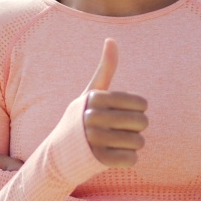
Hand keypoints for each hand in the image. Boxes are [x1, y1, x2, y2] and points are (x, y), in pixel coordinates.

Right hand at [82, 38, 148, 167]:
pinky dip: (127, 159)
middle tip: (120, 131)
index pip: (141, 102)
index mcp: (95, 97)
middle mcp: (92, 116)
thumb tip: (111, 39)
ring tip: (115, 144)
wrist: (58, 155)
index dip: (138, 110)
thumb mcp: (90, 94)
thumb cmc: (80, 120)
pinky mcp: (97, 160)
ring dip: (132, 145)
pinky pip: (131, 159)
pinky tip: (114, 156)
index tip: (123, 113)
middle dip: (137, 129)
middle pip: (142, 122)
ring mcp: (94, 139)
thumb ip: (105, 69)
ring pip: (138, 142)